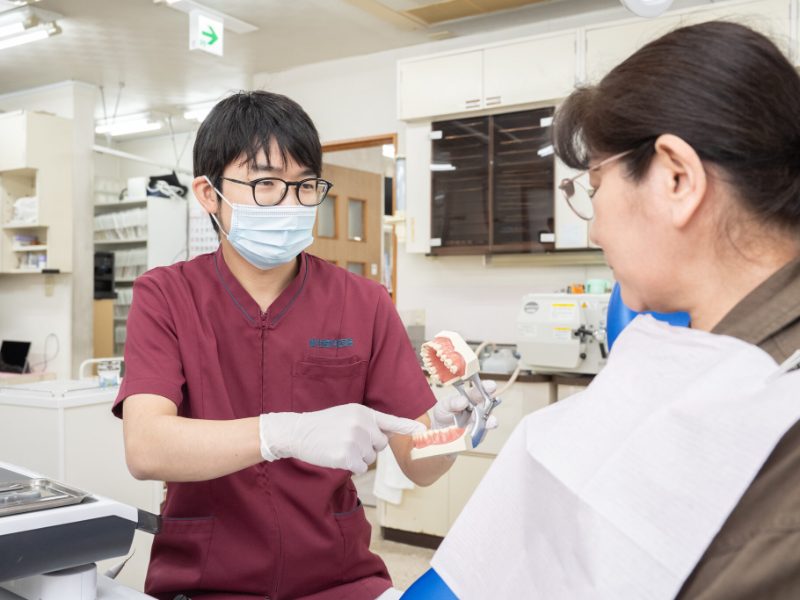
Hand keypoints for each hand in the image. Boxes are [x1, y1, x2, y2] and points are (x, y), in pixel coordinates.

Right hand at [259, 404, 424, 473]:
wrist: (298, 432)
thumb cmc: (323, 425)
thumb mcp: (347, 415)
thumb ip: (369, 423)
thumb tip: (389, 433)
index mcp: (363, 412)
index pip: (390, 421)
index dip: (407, 426)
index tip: (422, 430)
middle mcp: (362, 424)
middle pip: (381, 444)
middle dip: (369, 447)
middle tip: (348, 441)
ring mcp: (355, 441)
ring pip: (370, 458)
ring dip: (358, 457)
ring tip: (339, 446)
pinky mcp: (347, 457)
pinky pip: (360, 468)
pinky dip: (350, 465)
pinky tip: (336, 455)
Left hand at [431, 379, 498, 430]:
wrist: (439, 428)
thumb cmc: (444, 412)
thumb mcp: (445, 404)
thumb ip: (453, 402)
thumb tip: (464, 401)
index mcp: (471, 397)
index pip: (480, 390)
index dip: (487, 387)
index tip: (491, 386)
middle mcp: (478, 408)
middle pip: (488, 405)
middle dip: (492, 405)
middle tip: (496, 402)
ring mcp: (479, 422)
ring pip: (488, 421)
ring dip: (490, 421)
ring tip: (491, 422)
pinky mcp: (477, 434)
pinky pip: (480, 434)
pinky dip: (479, 433)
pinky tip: (475, 433)